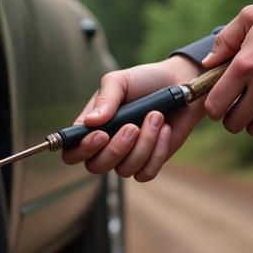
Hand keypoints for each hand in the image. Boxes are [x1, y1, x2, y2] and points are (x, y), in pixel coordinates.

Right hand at [62, 54, 204, 181]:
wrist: (179, 84)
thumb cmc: (144, 80)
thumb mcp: (120, 81)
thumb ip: (105, 99)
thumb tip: (90, 122)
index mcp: (91, 126)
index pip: (72, 151)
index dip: (82, 149)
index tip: (101, 135)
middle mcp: (106, 145)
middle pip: (96, 166)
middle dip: (116, 149)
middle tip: (132, 126)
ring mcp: (128, 155)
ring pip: (124, 170)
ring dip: (143, 144)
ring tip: (156, 116)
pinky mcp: (150, 161)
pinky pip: (146, 172)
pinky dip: (158, 151)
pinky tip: (165, 129)